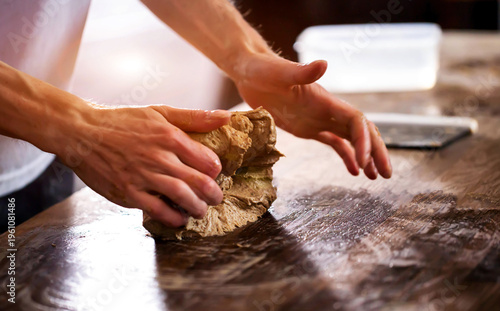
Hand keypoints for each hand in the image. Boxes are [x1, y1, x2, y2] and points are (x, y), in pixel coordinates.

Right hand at [59, 105, 230, 226]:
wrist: (82, 133)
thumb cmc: (122, 122)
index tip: (215, 174)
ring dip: (197, 207)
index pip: (207, 159)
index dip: (216, 170)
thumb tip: (226, 117)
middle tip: (216, 197)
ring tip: (201, 210)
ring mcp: (143, 176)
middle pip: (199, 181)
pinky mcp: (128, 193)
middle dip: (213, 194)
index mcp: (170, 136)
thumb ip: (194, 117)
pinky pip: (157, 210)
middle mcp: (159, 157)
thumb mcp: (159, 112)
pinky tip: (180, 218)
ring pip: (181, 196)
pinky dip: (173, 217)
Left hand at [234, 53, 391, 178]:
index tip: (364, 161)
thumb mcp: (279, 73)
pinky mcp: (308, 127)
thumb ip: (302, 72)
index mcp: (325, 100)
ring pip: (351, 139)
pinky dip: (346, 156)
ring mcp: (319, 119)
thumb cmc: (262, 70)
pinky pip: (334, 143)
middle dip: (375, 151)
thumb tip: (325, 64)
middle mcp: (327, 110)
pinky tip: (355, 172)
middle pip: (361, 131)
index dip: (364, 140)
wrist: (250, 72)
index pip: (355, 120)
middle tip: (387, 174)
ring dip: (365, 156)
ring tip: (375, 177)